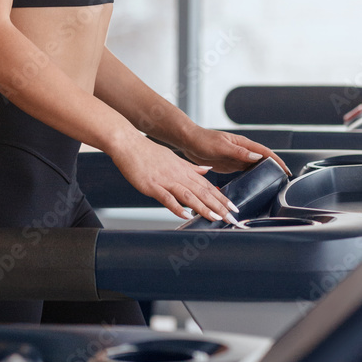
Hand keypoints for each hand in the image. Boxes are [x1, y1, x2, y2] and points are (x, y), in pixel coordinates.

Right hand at [109, 133, 241, 223]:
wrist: (128, 143)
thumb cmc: (148, 152)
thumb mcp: (174, 157)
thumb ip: (191, 167)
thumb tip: (208, 170)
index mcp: (183, 169)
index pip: (207, 186)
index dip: (221, 197)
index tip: (233, 208)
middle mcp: (178, 175)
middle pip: (202, 192)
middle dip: (219, 206)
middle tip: (232, 218)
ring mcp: (165, 180)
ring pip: (189, 195)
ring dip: (203, 208)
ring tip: (216, 218)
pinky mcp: (152, 186)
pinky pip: (167, 198)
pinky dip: (177, 208)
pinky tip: (186, 216)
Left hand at [177, 126, 291, 175]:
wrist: (189, 142)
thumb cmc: (203, 140)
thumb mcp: (221, 146)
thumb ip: (238, 152)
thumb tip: (256, 156)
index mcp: (242, 144)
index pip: (265, 152)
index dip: (277, 161)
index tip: (286, 170)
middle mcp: (242, 151)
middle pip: (263, 160)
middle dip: (274, 169)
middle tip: (284, 182)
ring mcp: (237, 158)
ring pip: (255, 167)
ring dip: (264, 174)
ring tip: (274, 185)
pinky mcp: (230, 165)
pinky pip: (245, 172)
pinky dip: (252, 178)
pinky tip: (255, 185)